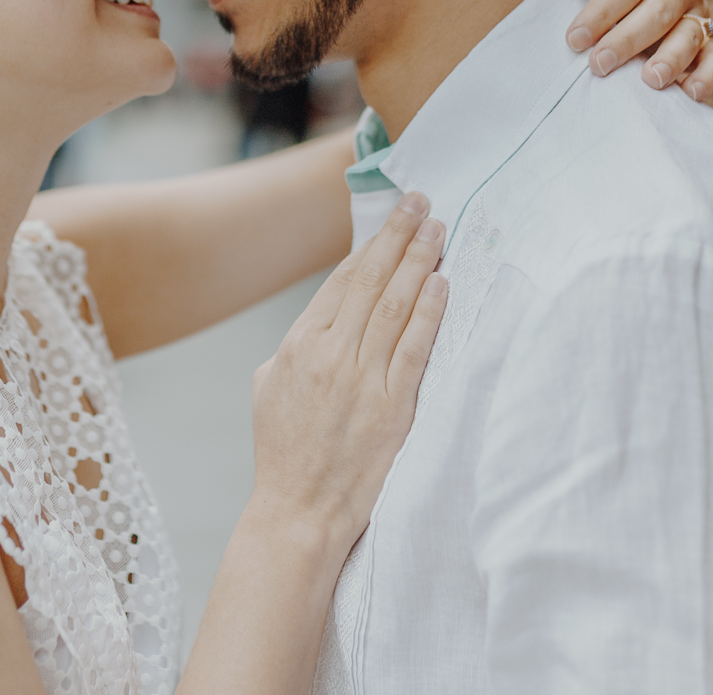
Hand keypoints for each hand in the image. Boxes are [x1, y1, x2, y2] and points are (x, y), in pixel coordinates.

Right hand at [247, 191, 448, 550]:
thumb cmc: (284, 452)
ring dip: (420, 262)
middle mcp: (330, 355)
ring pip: (396, 306)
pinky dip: (430, 312)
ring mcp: (362, 380)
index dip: (371, 244)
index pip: (342, 281)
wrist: (298, 510)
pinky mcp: (392, 408)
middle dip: (399, 236)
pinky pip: (415, 349)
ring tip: (438, 229)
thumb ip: (295, 348)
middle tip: (422, 202)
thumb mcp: (269, 387)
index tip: (392, 218)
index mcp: (299, 344)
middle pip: (372, 281)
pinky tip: (443, 283)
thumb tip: (323, 322)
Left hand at [559, 0, 712, 100]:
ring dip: (671, 60)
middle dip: (627, 40)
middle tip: (598, 65)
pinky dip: (708, 77)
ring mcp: (699, 12)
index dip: (601, 12)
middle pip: (659, 12)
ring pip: (690, 36)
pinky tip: (689, 94)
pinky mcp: (708, 42)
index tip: (574, 40)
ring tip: (649, 80)